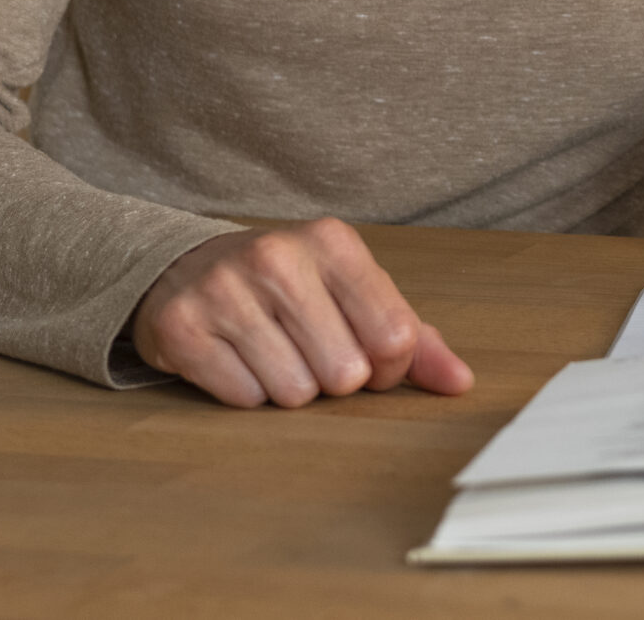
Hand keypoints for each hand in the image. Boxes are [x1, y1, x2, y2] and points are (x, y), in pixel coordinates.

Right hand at [130, 218, 475, 407]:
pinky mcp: (182, 327)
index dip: (389, 367)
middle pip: (345, 372)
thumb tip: (460, 383)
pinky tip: (236, 359)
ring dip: (289, 389)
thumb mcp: (354, 294)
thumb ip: (416, 338)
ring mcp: (225, 290)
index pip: (395, 336)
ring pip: (294, 392)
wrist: (187, 267)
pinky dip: (246, 392)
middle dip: (334, 379)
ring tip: (272, 352)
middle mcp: (279, 258)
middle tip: (310, 352)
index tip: (369, 357)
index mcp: (335, 244)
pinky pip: (243, 399)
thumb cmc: (290, 288)